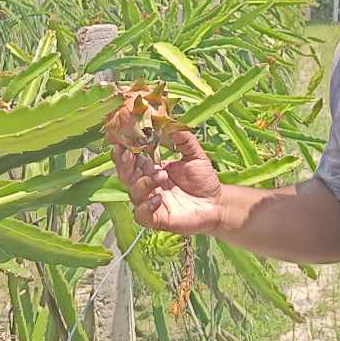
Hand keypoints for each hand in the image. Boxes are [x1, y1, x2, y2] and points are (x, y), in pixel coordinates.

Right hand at [108, 128, 228, 235]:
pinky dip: (146, 206)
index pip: (132, 158)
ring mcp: (149, 202)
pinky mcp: (156, 219)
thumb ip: (183, 138)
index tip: (123, 138)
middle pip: (126, 174)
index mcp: (151, 168)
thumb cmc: (203, 179)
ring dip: (143, 182)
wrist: (216, 204)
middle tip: (129, 153)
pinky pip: (141, 214)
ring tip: (162, 175)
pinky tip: (159, 198)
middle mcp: (147, 184)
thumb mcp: (195, 154)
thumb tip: (169, 121)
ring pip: (133, 192)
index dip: (125, 149)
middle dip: (124, 164)